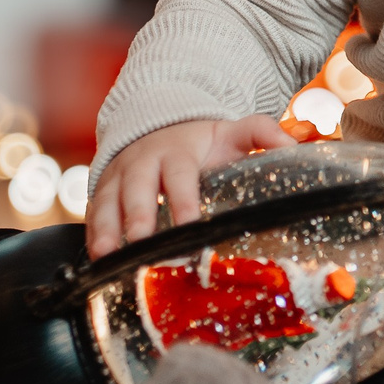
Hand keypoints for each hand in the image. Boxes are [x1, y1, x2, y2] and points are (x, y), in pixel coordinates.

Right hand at [86, 113, 295, 257]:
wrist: (158, 124)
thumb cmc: (202, 139)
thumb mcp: (232, 131)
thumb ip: (262, 133)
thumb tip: (293, 146)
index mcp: (177, 151)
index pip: (180, 176)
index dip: (182, 200)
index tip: (189, 226)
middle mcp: (143, 162)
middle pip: (137, 189)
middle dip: (137, 218)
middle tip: (141, 244)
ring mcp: (118, 176)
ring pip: (107, 200)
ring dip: (105, 228)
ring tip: (106, 256)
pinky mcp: (102, 191)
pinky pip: (93, 211)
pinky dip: (91, 234)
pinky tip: (95, 259)